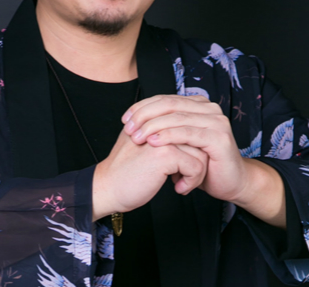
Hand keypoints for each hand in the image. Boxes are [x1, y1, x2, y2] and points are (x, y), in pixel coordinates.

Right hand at [92, 127, 207, 220]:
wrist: (107, 188)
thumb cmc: (126, 172)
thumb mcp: (144, 146)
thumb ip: (163, 137)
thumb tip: (193, 138)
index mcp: (154, 119)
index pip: (190, 128)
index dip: (193, 149)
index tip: (185, 167)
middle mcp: (160, 124)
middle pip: (198, 139)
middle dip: (198, 161)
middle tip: (186, 177)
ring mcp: (163, 137)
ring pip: (201, 152)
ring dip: (196, 174)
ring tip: (182, 183)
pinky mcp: (165, 154)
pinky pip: (196, 166)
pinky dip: (191, 182)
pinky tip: (178, 188)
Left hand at [121, 94, 286, 227]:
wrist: (229, 182)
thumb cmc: (201, 163)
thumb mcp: (179, 141)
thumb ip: (164, 126)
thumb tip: (135, 118)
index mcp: (198, 104)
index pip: (164, 99)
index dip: (142, 107)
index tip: (124, 119)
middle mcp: (209, 108)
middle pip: (169, 104)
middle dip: (144, 115)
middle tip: (128, 129)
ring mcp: (216, 121)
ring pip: (177, 117)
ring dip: (153, 126)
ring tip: (137, 137)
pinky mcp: (219, 137)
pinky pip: (188, 133)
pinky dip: (168, 136)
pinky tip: (153, 142)